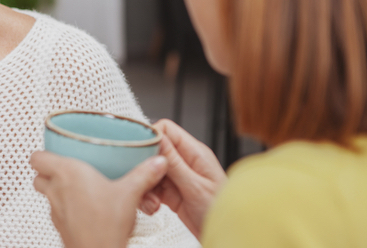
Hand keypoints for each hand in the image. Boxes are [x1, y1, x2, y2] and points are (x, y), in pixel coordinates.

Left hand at [31, 151, 167, 247]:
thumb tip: (157, 162)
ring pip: (46, 194)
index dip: (44, 152)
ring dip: (56, 189)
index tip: (56, 149)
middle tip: (65, 167)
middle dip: (48, 170)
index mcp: (67, 173)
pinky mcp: (60, 226)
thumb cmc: (106, 225)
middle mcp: (56, 190)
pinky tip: (84, 208)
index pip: (37, 157)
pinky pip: (57, 211)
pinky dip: (65, 207)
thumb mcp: (130, 193)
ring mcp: (55, 210)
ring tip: (76, 187)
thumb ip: (144, 174)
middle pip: (38, 175)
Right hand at [139, 119, 226, 238]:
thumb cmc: (223, 213)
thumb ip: (174, 162)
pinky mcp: (171, 193)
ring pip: (150, 171)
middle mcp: (186, 162)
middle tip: (144, 180)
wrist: (226, 237)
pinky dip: (148, 197)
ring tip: (151, 201)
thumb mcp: (196, 187)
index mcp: (195, 153)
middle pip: (154, 151)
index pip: (167, 130)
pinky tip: (153, 207)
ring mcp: (178, 177)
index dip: (150, 137)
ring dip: (146, 186)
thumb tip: (156, 137)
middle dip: (145, 167)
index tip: (140, 152)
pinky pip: (152, 187)